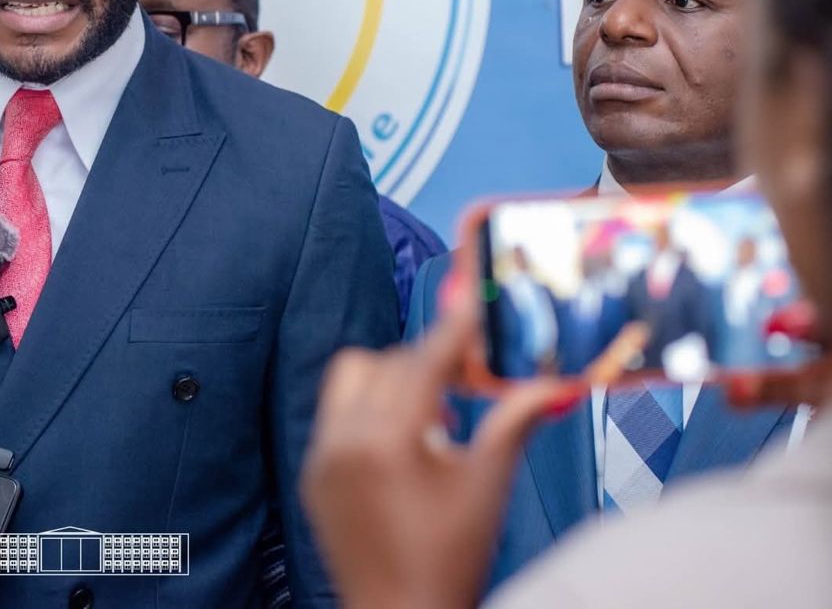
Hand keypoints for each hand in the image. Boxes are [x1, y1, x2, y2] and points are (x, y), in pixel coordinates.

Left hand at [300, 274, 577, 608]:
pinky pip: (335, 414)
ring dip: (390, 379)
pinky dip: (367, 410)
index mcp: (390, 442)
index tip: (470, 306)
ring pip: (349, 378)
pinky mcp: (313, 474)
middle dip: (427, 362)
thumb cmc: (449, 558)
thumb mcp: (488, 486)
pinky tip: (403, 443)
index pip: (422, 362)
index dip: (451, 331)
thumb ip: (513, 424)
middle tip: (465, 376)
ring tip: (432, 414)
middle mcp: (346, 441)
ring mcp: (323, 457)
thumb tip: (551, 383)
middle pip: (386, 363)